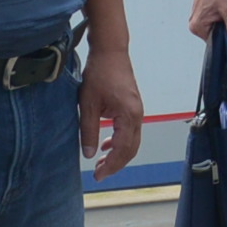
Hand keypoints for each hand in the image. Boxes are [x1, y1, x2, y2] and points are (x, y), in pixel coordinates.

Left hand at [77, 49, 145, 177]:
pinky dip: (120, 142)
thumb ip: (89, 130)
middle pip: (131, 149)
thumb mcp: (88, 104)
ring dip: (118, 154)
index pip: (122, 150)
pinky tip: (106, 144)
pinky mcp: (133, 108)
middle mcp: (137, 116)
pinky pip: (130, 132)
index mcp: (129, 116)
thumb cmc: (100, 73)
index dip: (111, 165)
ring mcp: (137, 111)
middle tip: (98, 174)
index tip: (97, 175)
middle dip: (115, 164)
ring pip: (132, 142)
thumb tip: (89, 154)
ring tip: (101, 163)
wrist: (110, 51)